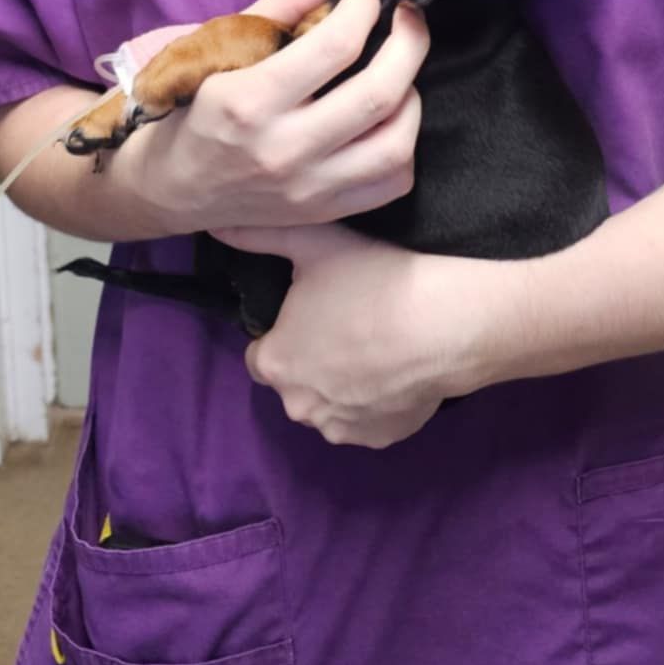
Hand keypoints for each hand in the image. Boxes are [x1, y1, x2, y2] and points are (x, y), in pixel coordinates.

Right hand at [121, 0, 429, 237]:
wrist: (169, 187)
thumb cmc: (194, 106)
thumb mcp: (223, 47)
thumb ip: (285, 2)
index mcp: (249, 102)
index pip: (334, 46)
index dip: (364, 6)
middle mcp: (282, 150)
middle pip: (378, 93)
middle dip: (409, 42)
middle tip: (408, 16)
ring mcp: (305, 189)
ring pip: (396, 143)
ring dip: (411, 95)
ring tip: (399, 69)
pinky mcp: (322, 212)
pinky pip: (392, 182)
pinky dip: (403, 144)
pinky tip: (389, 118)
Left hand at [213, 221, 486, 448]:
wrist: (446, 323)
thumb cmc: (373, 280)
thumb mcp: (313, 244)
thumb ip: (260, 237)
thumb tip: (217, 225)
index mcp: (276, 363)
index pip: (260, 357)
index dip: (283, 335)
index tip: (311, 316)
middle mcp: (299, 405)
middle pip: (294, 384)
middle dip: (311, 362)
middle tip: (346, 326)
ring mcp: (340, 428)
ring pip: (329, 405)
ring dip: (340, 386)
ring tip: (374, 348)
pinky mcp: (379, 439)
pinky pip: (364, 421)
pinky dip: (373, 403)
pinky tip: (394, 370)